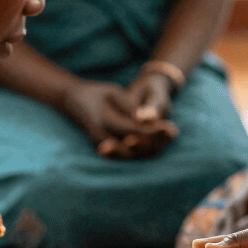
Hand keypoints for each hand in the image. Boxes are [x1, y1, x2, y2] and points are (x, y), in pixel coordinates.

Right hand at [59, 79, 177, 157]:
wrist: (74, 100)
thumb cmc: (96, 93)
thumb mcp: (112, 92)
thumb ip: (127, 105)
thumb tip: (145, 117)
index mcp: (102, 120)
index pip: (132, 130)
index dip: (153, 130)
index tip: (170, 127)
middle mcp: (100, 137)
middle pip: (133, 147)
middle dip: (155, 142)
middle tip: (173, 133)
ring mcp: (100, 145)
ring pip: (130, 155)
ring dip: (151, 148)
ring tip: (168, 137)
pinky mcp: (103, 149)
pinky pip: (125, 155)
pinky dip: (142, 151)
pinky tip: (157, 144)